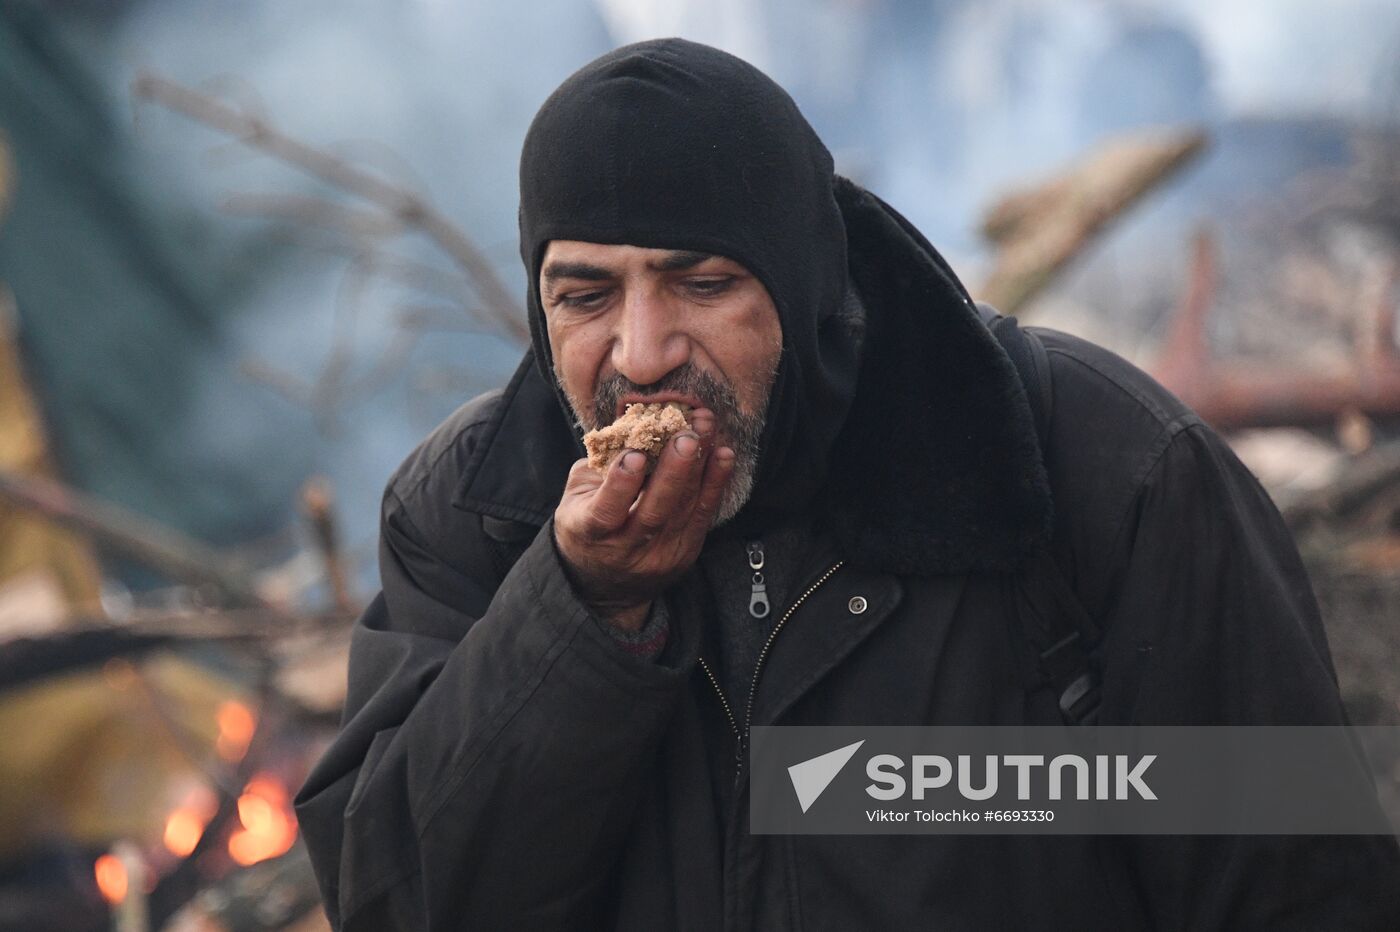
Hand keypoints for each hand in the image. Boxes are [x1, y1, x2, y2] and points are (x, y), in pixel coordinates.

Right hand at [554, 408, 734, 630]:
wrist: (604, 585)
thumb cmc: (586, 525)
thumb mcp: (576, 497)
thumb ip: (599, 466)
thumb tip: (631, 424)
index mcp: (589, 532)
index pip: (605, 512)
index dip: (620, 484)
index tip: (634, 454)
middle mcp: (626, 550)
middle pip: (654, 513)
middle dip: (674, 471)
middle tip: (687, 435)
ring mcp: (660, 556)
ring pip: (684, 511)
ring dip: (700, 467)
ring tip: (706, 429)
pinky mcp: (685, 553)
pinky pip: (703, 516)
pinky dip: (715, 483)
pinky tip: (723, 454)